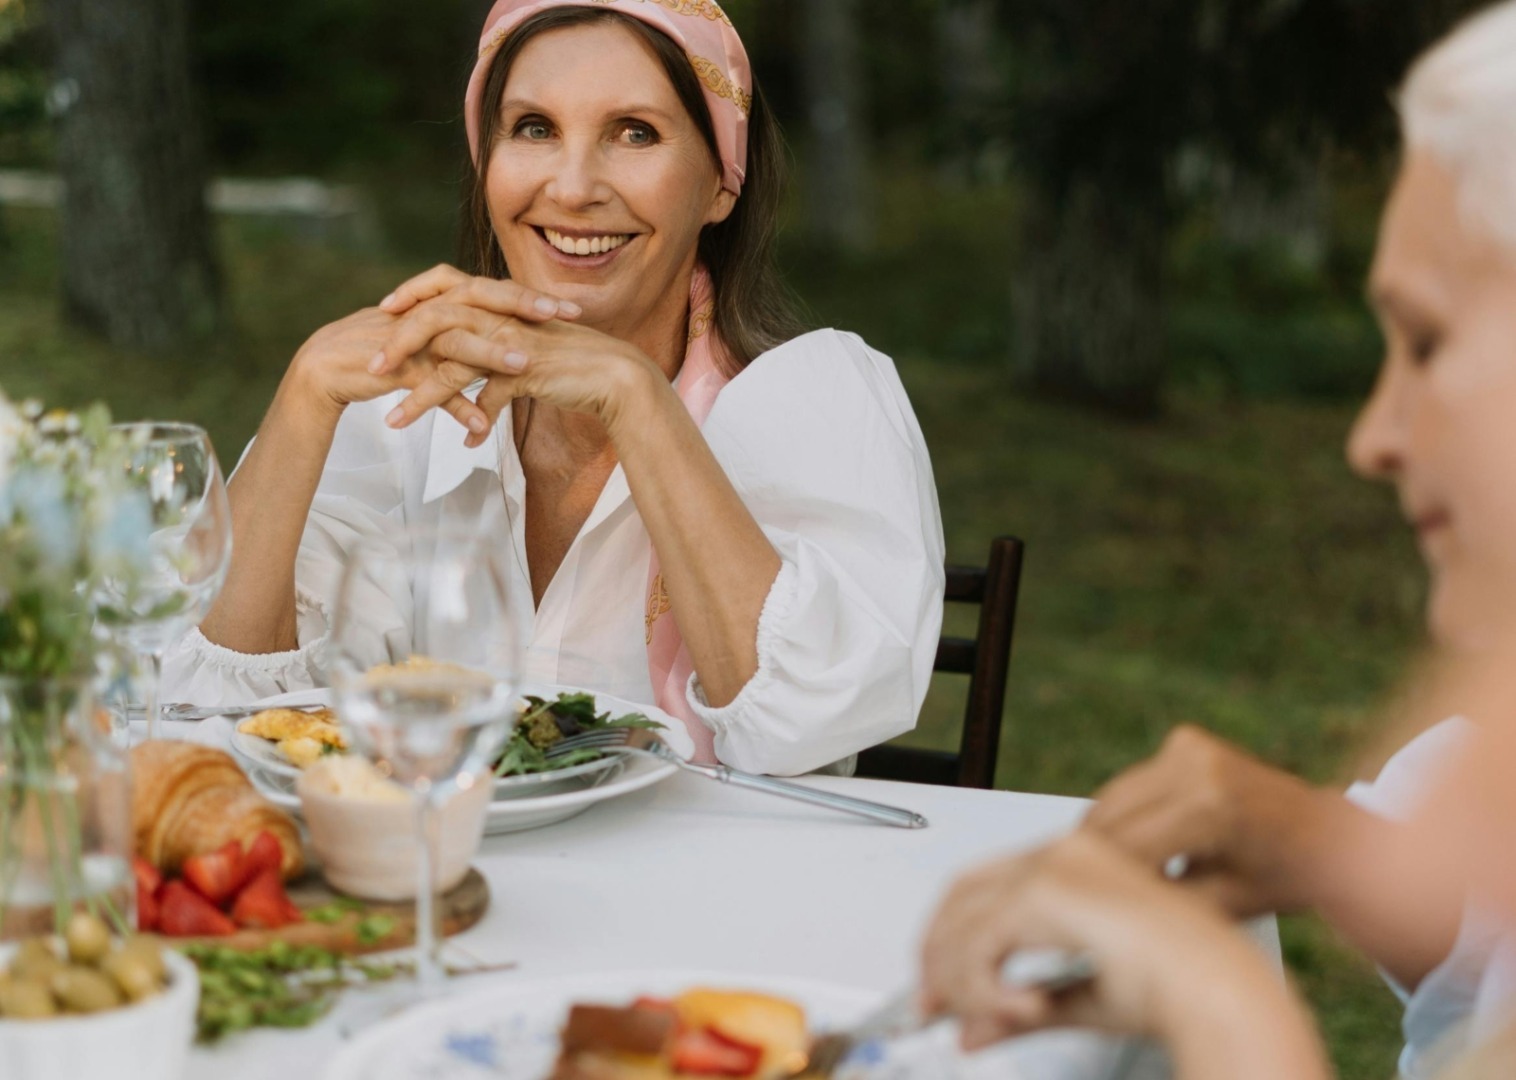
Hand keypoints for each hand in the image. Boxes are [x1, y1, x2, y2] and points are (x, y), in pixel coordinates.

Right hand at [288, 266, 579, 434]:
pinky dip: (453, 404)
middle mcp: (428, 312)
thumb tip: (508, 343)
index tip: (571, 308)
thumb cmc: (385, 355)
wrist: (326, 370)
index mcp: (440, 302)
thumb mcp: (433, 343)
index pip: (491, 291)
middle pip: (479, 301)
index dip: (530, 297)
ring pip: (455, 340)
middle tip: (560, 315)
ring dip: (489, 353)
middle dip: (521, 307)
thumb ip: (466, 339)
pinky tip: (480, 424)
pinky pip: (428, 384)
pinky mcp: (393, 367)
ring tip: (524, 364)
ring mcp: (410, 338)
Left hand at [370, 266, 659, 446]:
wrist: (614, 374)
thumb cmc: (570, 364)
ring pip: (451, 364)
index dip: (412, 293)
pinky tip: (465, 447)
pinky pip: (486, 396)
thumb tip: (466, 371)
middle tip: (370, 369)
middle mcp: (500, 315)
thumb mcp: (522, 352)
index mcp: (497, 302)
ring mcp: (511, 340)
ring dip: (419, 396)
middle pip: (434, 319)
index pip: (443, 283)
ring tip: (394, 423)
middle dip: (397, 345)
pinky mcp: (525, 368)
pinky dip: (472, 423)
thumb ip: (491, 353)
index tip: (384, 313)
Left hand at [919, 834, 1329, 1079]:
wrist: (1222, 991)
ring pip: (964, 920)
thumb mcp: (1078, 1001)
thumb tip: (969, 1032)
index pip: (983, 885)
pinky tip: (1021, 1010)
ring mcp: (1055, 864)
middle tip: (929, 1008)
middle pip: (961, 894)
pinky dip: (983, 984)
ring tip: (980, 1020)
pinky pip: (981, 942)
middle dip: (937, 956)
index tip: (936, 990)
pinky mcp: (1047, 891)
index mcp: (1076, 861)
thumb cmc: (1179, 991)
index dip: (948, 937)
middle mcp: (1062, 850)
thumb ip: (1015, 1010)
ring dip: (959, 979)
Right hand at [1081, 725, 1342, 916]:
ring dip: (1100, 833)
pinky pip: (1133, 784)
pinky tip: (1127, 845)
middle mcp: (1195, 764)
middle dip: (1090, 855)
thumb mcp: (1224, 905)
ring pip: (1112, 797)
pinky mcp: (1185, 740)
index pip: (1127, 847)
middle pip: (1109, 815)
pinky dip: (1124, 814)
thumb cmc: (1284, 878)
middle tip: (1072, 889)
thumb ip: (1161, 899)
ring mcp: (1189, 746)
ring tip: (1093, 872)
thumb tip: (1105, 901)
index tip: (1078, 903)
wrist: (1332, 834)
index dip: (1098, 879)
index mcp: (1210, 807)